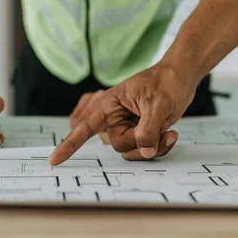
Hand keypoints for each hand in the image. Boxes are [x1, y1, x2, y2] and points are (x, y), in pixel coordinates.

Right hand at [48, 62, 198, 165]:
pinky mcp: (140, 132)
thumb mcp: (158, 104)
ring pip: (132, 150)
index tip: (54, 159)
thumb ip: (148, 130)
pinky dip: (158, 147)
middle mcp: (116, 117)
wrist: (182, 77)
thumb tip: (144, 151)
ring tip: (169, 132)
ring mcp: (128, 126)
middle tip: (160, 128)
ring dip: (152, 146)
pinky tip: (170, 134)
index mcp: (110, 103)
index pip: (85, 126)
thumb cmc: (166, 81)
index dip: (69, 144)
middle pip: (119, 144)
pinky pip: (143, 150)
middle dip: (140, 142)